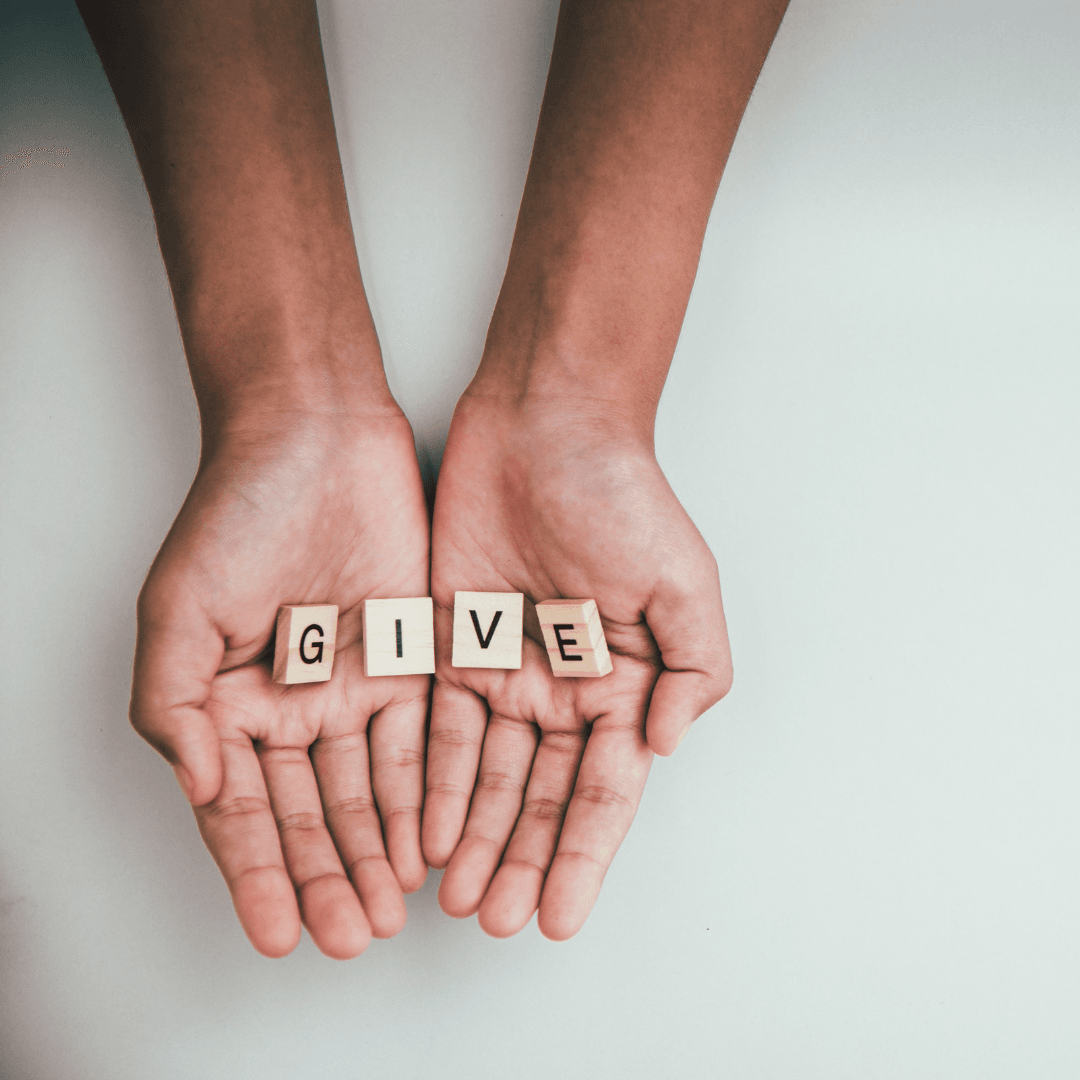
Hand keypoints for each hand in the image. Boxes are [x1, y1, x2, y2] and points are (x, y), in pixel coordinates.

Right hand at [132, 410, 429, 958]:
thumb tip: (197, 788)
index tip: (276, 935)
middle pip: (310, 813)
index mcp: (227, 703)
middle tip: (348, 937)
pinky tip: (427, 842)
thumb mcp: (179, 609)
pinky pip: (420, 739)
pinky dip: (421, 793)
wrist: (316, 437)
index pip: (242, 810)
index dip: (258, 875)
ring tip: (389, 911)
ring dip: (376, 852)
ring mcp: (354, 684)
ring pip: (367, 789)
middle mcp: (292, 705)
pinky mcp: (411, 658)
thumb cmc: (238, 509)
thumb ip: (172, 705)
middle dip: (328, 878)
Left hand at [423, 394, 731, 939]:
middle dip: (520, 861)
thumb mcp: (683, 582)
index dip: (582, 857)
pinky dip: (428, 783)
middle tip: (496, 921)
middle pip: (538, 796)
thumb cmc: (621, 496)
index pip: (602, 791)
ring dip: (471, 838)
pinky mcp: (446, 646)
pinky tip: (419, 831)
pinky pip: (434, 728)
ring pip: (483, 776)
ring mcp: (504, 671)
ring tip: (457, 898)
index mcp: (623, 684)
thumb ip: (693, 669)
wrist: (544, 427)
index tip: (561, 918)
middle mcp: (563, 690)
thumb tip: (662, 746)